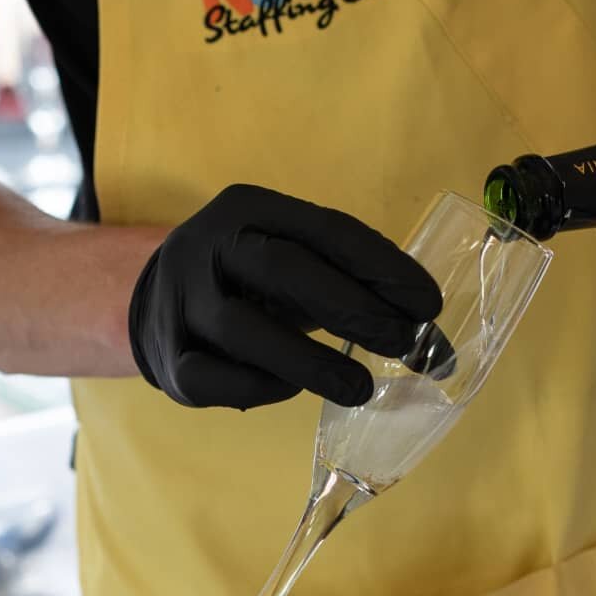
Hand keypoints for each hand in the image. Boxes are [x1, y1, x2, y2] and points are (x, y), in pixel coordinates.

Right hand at [128, 184, 442, 409]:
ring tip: (360, 388)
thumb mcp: (297, 266)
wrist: (155, 306)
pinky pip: (215, 377)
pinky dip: (261, 386)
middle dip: (351, 307)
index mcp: (249, 207)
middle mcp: (208, 245)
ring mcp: (180, 301)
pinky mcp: (169, 357)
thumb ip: (359, 295)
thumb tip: (441, 354)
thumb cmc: (250, 284)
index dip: (381, 267)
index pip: (326, 230)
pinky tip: (292, 387)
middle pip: (282, 270)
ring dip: (311, 362)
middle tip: (402, 342)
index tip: (428, 305)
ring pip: (245, 330)